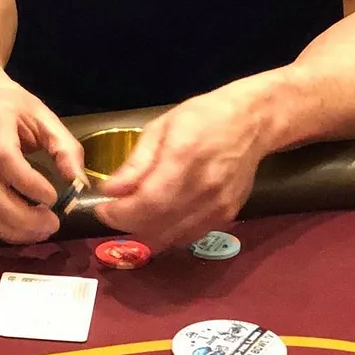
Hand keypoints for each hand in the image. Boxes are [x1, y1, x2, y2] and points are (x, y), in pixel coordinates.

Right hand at [0, 66, 84, 244]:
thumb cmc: (9, 103)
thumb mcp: (42, 114)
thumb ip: (64, 146)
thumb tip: (80, 182)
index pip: (4, 159)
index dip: (28, 183)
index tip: (54, 197)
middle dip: (22, 217)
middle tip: (52, 224)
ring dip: (10, 229)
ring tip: (40, 232)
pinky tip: (21, 231)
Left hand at [92, 83, 269, 249]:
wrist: (252, 123)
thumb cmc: (203, 116)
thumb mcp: (161, 128)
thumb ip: (136, 163)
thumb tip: (110, 190)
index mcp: (184, 159)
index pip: (146, 203)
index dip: (119, 213)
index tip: (102, 208)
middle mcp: (203, 189)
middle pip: (156, 226)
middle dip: (127, 224)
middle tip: (115, 209)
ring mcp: (218, 207)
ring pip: (171, 238)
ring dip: (146, 231)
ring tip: (136, 212)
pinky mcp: (226, 217)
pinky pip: (188, 236)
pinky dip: (168, 232)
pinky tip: (161, 214)